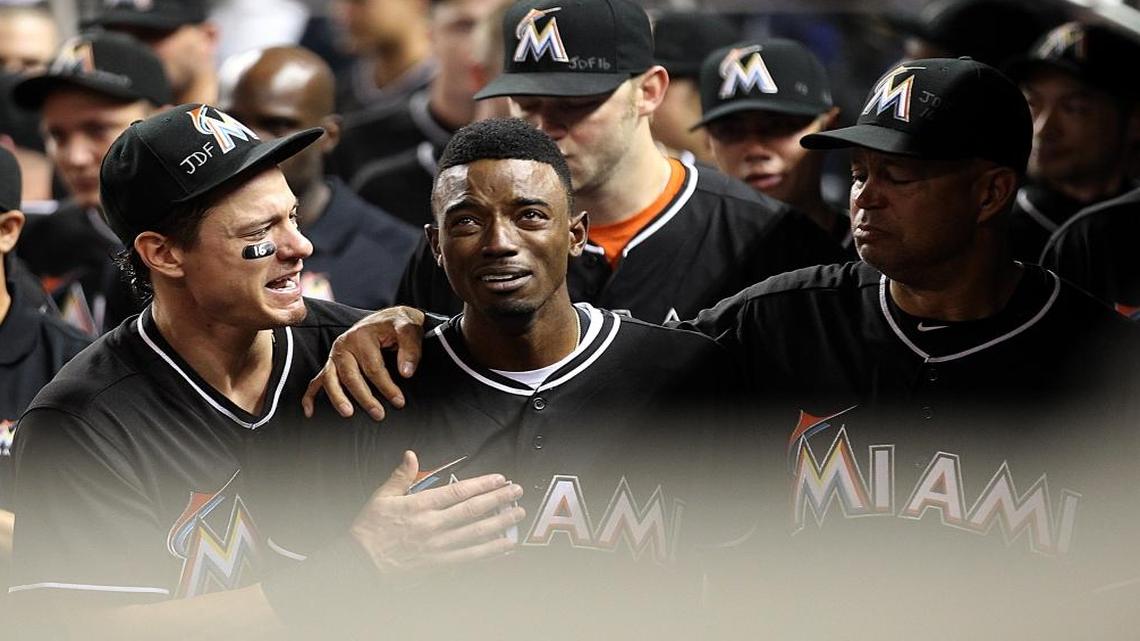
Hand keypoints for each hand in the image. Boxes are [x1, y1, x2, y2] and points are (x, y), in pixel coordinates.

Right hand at [302, 306, 426, 420]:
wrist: (388, 317)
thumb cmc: (398, 324)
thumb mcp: (408, 328)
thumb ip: (410, 349)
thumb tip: (406, 373)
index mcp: (361, 335)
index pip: (373, 367)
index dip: (386, 386)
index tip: (399, 401)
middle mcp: (344, 345)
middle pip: (350, 375)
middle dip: (364, 398)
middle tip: (378, 414)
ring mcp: (335, 355)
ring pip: (330, 379)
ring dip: (338, 398)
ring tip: (348, 413)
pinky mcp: (332, 363)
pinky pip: (317, 380)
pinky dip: (311, 396)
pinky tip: (310, 412)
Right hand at [350, 451, 523, 574]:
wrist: (360, 563)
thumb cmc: (369, 530)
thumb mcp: (381, 496)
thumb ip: (400, 475)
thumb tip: (410, 455)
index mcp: (420, 505)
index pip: (458, 491)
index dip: (482, 484)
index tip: (499, 479)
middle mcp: (432, 525)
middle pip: (472, 510)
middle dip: (498, 499)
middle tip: (517, 492)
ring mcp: (437, 545)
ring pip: (475, 532)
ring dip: (499, 523)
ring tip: (517, 514)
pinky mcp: (437, 564)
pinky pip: (468, 557)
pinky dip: (488, 551)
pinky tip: (504, 546)